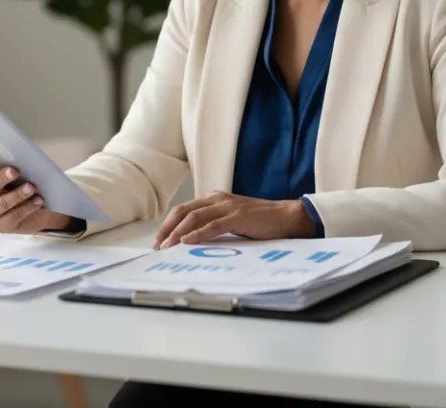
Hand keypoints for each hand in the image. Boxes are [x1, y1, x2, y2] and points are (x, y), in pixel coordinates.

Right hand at [0, 151, 70, 234]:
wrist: (38, 210)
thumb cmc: (24, 186)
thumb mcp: (19, 174)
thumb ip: (14, 166)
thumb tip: (21, 158)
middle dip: (1, 178)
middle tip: (15, 171)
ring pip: (2, 203)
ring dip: (17, 194)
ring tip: (31, 187)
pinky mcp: (1, 226)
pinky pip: (14, 216)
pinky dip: (28, 207)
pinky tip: (38, 200)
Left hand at [153, 191, 314, 248]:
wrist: (288, 217)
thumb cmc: (261, 223)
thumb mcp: (232, 222)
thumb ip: (215, 226)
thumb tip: (193, 243)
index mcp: (215, 199)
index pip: (184, 209)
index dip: (169, 224)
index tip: (159, 240)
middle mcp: (218, 199)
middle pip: (184, 211)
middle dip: (167, 229)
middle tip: (158, 246)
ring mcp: (227, 207)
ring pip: (194, 217)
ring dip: (178, 233)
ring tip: (167, 247)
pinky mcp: (238, 217)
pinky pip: (212, 226)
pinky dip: (197, 234)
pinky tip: (186, 242)